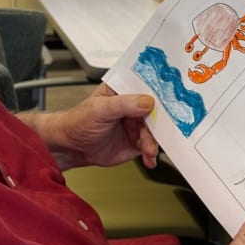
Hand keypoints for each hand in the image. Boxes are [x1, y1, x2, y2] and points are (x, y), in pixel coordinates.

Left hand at [25, 82, 158, 170]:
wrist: (72, 147)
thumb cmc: (79, 122)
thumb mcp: (99, 109)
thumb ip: (123, 104)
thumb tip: (147, 101)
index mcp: (124, 90)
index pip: (146, 85)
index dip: (159, 90)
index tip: (173, 96)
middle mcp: (133, 106)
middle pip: (156, 110)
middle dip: (162, 121)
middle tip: (165, 130)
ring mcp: (136, 124)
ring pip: (155, 131)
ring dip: (154, 142)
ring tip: (148, 151)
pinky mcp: (137, 142)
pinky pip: (150, 147)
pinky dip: (151, 154)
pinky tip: (149, 158)